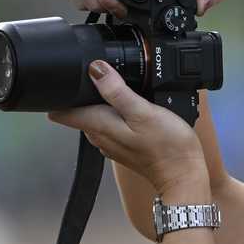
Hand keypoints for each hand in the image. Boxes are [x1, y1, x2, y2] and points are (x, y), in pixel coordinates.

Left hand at [47, 60, 208, 193]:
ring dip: (101, 103)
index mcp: (99, 125)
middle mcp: (100, 136)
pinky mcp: (124, 146)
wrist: (184, 175)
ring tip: (119, 90)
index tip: (65, 79)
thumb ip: (117, 91)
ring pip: (95, 117)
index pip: (61, 111)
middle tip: (102, 77)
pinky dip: (116, 115)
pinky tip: (132, 110)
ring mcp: (111, 143)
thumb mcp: (143, 112)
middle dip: (83, 94)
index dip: (60, 92)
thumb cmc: (168, 147)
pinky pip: (110, 126)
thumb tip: (95, 69)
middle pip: (78, 111)